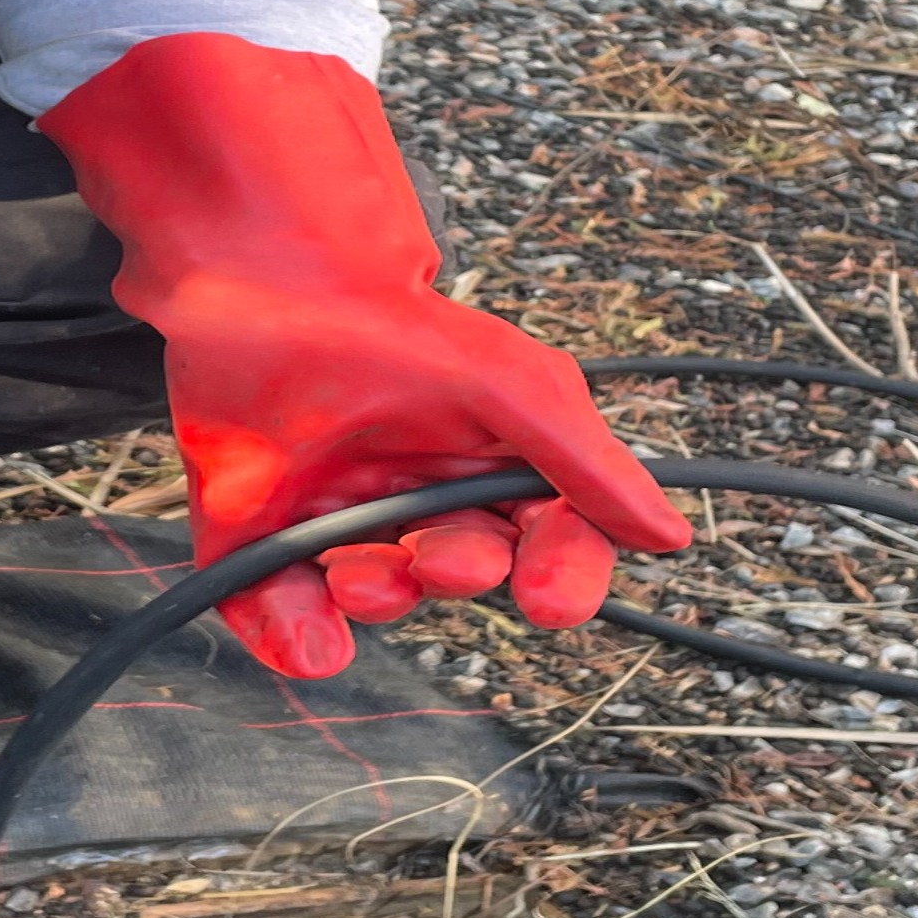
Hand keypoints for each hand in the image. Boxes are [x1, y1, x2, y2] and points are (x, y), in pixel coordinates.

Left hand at [41, 32, 691, 676]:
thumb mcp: (503, 383)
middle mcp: (418, 493)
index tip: (552, 597)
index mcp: (486, 459)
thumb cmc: (376, 321)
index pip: (549, 540)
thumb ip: (586, 460)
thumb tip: (666, 533)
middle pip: (464, 575)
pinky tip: (309, 623)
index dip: (561, 575)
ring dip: (381, 601)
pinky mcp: (259, 537)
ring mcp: (337, 516)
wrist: (251, 283)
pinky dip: (296, 634)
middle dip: (459, 575)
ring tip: (359, 571)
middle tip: (442, 556)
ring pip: (379, 601)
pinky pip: (283, 616)